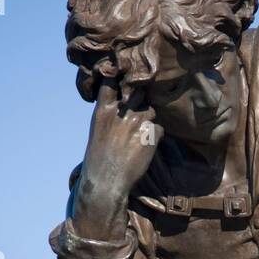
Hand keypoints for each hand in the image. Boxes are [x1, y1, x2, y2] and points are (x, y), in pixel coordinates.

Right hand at [73, 81, 163, 239]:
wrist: (106, 181)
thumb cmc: (98, 159)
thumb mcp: (98, 130)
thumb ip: (110, 114)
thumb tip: (125, 104)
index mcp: (104, 109)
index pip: (112, 80)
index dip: (120, 77)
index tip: (123, 79)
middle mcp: (121, 112)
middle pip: (137, 92)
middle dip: (139, 100)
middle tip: (136, 115)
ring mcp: (137, 122)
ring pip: (150, 110)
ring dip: (148, 119)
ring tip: (138, 136)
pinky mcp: (151, 135)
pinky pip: (159, 128)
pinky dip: (155, 136)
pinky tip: (145, 147)